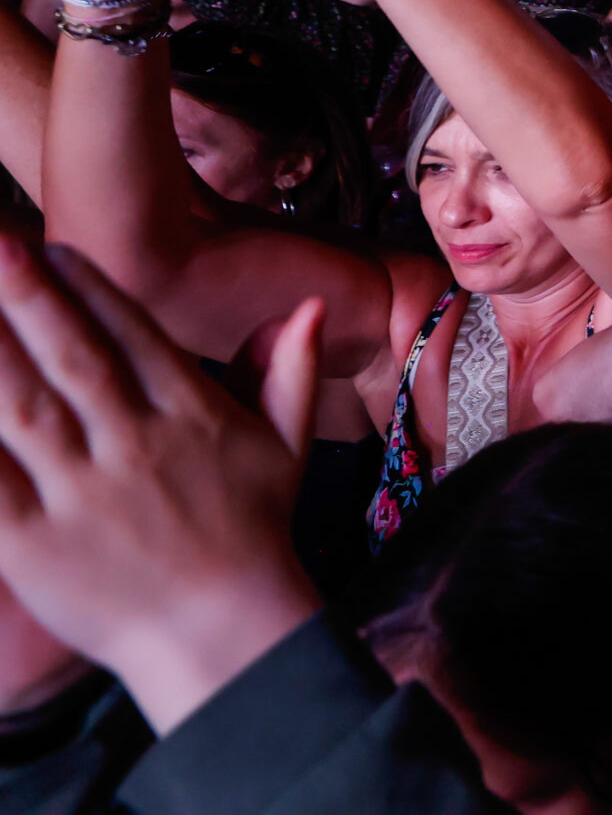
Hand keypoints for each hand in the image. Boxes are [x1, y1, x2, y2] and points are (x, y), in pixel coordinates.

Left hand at [0, 236, 321, 735]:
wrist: (225, 640)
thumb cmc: (251, 541)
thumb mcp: (285, 450)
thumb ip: (290, 374)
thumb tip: (309, 307)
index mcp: (191, 417)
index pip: (132, 335)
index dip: (88, 287)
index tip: (50, 245)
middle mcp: (136, 445)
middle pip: (71, 356)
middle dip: (28, 294)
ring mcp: (83, 495)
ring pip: (22, 408)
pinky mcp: (34, 545)